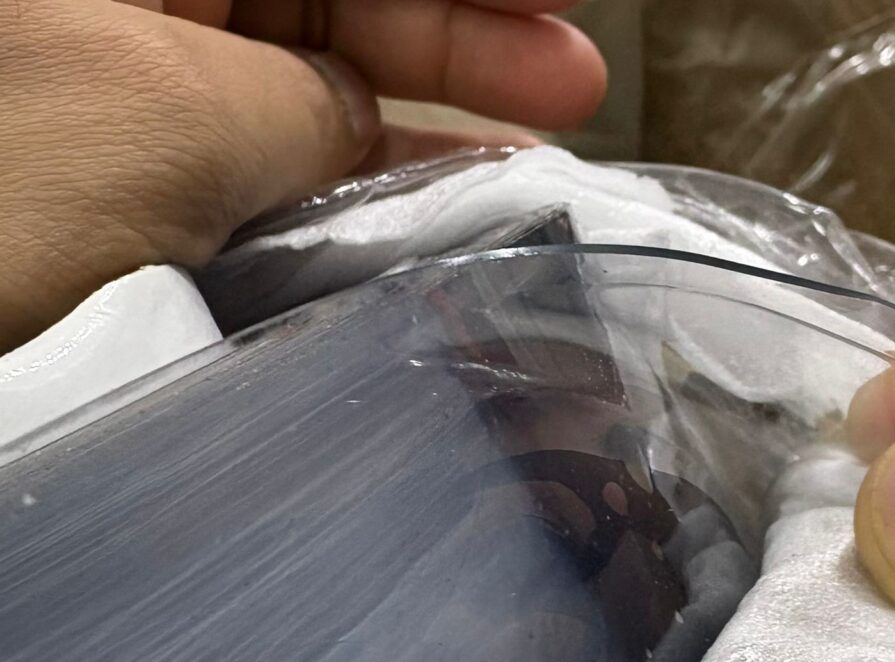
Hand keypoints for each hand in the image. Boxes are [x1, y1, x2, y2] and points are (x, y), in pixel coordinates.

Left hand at [0, 0, 604, 350]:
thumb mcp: (171, 111)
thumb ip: (298, 105)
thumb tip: (360, 122)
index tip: (548, 3)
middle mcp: (126, 9)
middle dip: (460, 43)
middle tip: (574, 87)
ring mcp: (128, 92)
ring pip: (305, 91)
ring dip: (421, 128)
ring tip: (531, 164)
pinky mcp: (131, 183)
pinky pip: (267, 169)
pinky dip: (350, 193)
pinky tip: (431, 213)